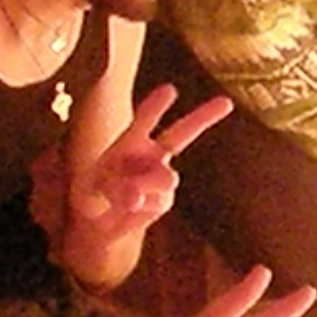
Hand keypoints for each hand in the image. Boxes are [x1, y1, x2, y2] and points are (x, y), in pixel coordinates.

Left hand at [70, 85, 231, 243]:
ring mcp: (161, 177)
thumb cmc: (91, 196)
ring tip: (122, 196)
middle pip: (181, 132)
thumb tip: (137, 196)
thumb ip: (112, 188)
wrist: (99, 225)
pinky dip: (139, 207)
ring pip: (165, 177)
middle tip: (227, 102)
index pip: (146, 120)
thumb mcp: (89, 189)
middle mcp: (151, 154)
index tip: (170, 90)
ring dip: (143, 187)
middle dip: (204, 116)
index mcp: (130, 142)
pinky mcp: (164, 200)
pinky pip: (156, 201)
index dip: (157, 106)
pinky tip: (129, 209)